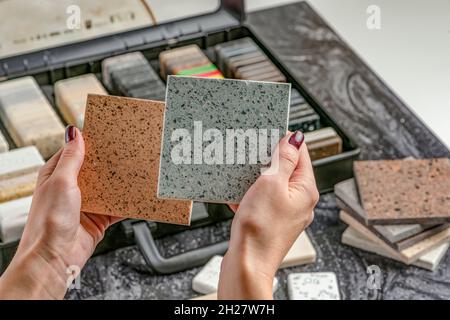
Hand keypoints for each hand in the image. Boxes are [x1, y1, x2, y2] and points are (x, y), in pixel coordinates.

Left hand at [0, 126, 121, 298]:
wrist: (55, 258)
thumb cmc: (49, 223)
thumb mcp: (61, 182)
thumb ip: (72, 158)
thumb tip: (74, 132)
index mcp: (56, 174)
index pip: (76, 151)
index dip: (91, 142)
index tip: (108, 134)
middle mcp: (71, 188)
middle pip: (96, 169)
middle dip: (111, 162)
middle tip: (128, 151)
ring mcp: (86, 203)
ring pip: (109, 187)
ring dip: (120, 183)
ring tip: (136, 172)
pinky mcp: (98, 218)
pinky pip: (117, 206)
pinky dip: (127, 202)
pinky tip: (137, 196)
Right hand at [218, 131, 317, 299]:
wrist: (247, 263)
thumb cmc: (261, 229)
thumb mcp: (271, 184)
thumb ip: (284, 160)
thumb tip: (296, 139)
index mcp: (306, 190)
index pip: (301, 154)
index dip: (286, 141)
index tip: (270, 133)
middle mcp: (300, 202)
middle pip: (286, 170)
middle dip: (268, 160)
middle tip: (252, 154)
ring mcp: (285, 213)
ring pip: (271, 186)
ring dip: (256, 179)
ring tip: (243, 177)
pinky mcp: (270, 222)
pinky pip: (261, 201)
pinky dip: (250, 196)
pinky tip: (238, 197)